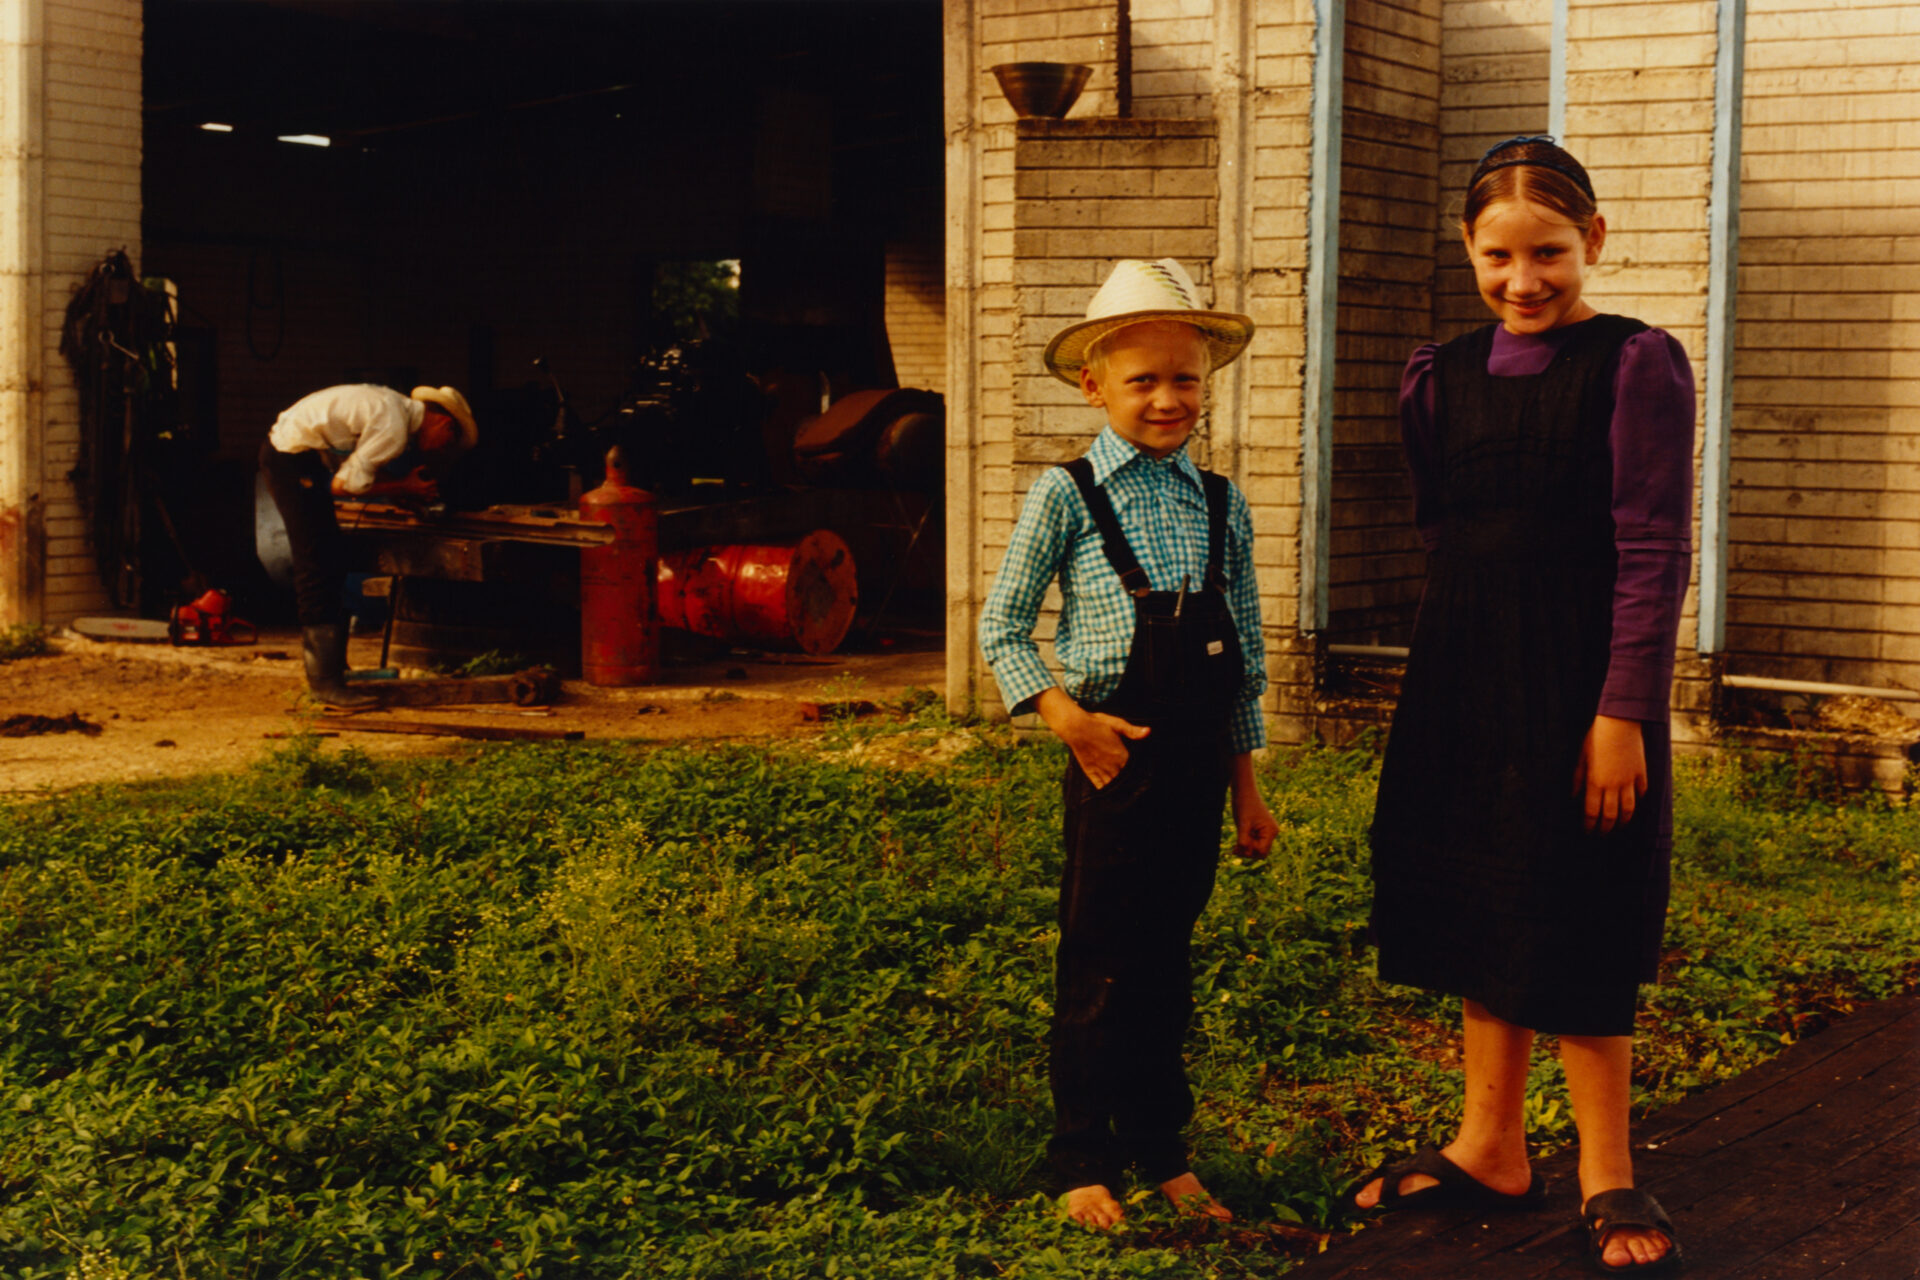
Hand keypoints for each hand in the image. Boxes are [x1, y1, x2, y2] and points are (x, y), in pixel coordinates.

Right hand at [399, 466, 439, 501]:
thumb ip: (420, 468)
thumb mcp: (413, 471)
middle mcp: (424, 491)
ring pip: (433, 495)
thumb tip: (426, 466)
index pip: (434, 482)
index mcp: (424, 485)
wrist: (400, 488)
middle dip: (435, 486)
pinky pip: (428, 500)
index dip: (434, 480)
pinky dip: (430, 497)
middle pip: (435, 489)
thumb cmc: (407, 479)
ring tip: (431, 489)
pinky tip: (428, 494)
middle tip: (432, 484)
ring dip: (433, 492)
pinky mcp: (420, 500)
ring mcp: (423, 496)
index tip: (432, 479)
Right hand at [1034, 688, 1148, 789]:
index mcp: (1121, 755)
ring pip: (1113, 784)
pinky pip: (1099, 785)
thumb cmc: (1097, 724)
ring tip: (1123, 792)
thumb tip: (1148, 731)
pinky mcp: (1089, 771)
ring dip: (1118, 788)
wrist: (1075, 727)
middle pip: (1124, 779)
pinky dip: (1105, 789)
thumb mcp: (1117, 724)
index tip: (1143, 777)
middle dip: (1129, 783)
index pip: (1133, 770)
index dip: (1138, 774)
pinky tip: (1109, 791)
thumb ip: (1132, 731)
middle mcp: (1112, 765)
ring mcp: (1100, 769)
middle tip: (1134, 786)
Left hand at [1229, 754, 1276, 857]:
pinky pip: (1255, 843)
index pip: (1262, 851)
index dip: (1251, 852)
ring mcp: (1266, 832)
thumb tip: (1243, 851)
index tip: (1238, 848)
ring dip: (1246, 849)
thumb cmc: (1244, 805)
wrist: (1244, 792)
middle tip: (1235, 849)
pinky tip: (1236, 846)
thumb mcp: (1243, 823)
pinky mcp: (1260, 831)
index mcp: (1271, 831)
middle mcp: (1271, 833)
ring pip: (1257, 848)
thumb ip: (1243, 838)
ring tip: (1234, 848)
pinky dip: (1246, 845)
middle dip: (1248, 852)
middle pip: (1261, 852)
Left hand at [1573, 714, 1646, 833]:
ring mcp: (1630, 780)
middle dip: (1605, 829)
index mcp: (1595, 782)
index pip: (1591, 812)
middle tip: (1602, 835)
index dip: (1589, 825)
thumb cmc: (1596, 737)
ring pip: (1629, 809)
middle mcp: (1613, 785)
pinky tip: (1635, 804)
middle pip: (1610, 815)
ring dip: (1623, 821)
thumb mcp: (1581, 757)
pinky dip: (1638, 800)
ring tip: (1619, 827)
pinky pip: (1641, 792)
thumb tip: (1574, 797)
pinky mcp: (1642, 773)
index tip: (1587, 832)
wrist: (1620, 722)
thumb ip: (1578, 778)